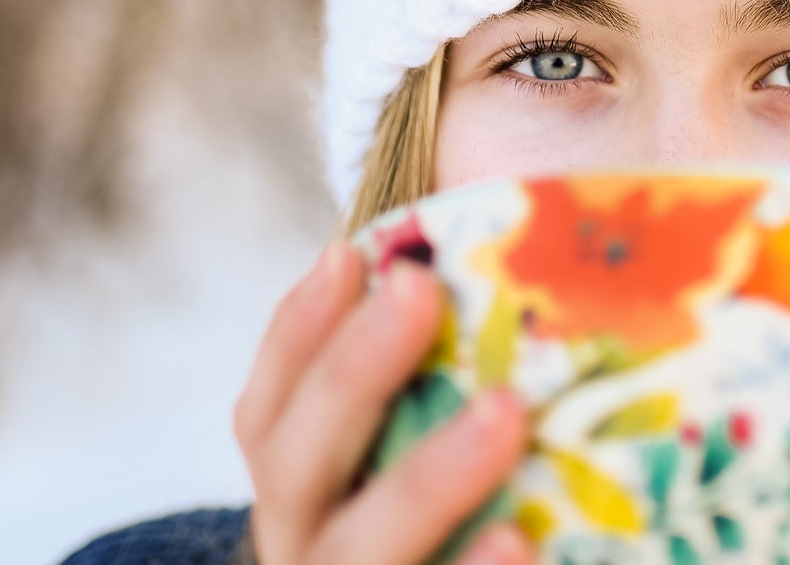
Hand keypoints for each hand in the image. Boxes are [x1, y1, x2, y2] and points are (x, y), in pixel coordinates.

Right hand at [232, 241, 532, 564]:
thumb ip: (421, 389)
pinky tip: (520, 543)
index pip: (269, 408)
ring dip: (428, 479)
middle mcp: (301, 549)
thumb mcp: (393, 460)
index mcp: (294, 493)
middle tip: (419, 292)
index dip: (298, 330)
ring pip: (364, 551)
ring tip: (505, 413)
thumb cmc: (423, 535)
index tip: (351, 254)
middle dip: (353, 372)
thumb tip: (478, 272)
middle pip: (301, 464)